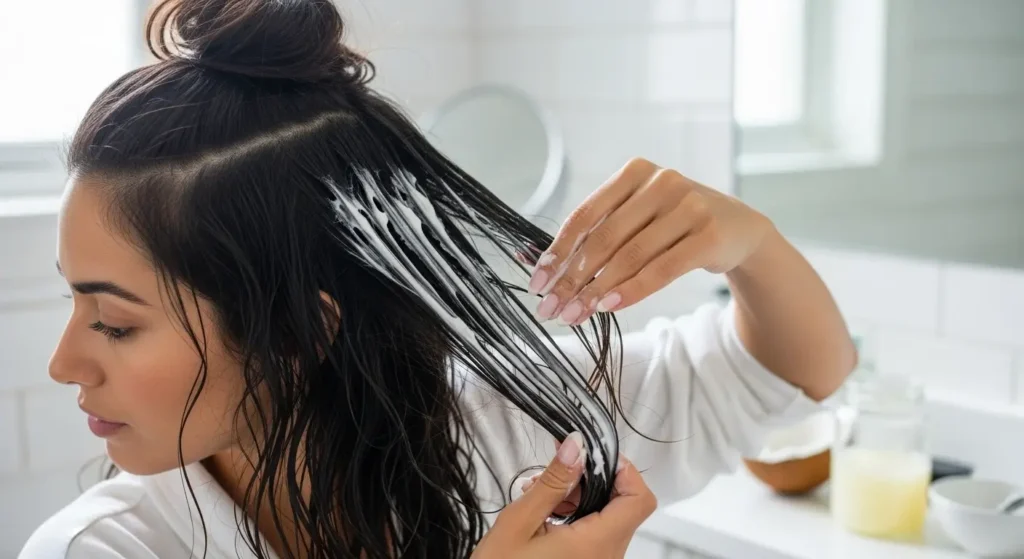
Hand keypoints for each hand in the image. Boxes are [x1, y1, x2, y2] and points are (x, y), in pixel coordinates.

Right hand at [472, 433, 656, 558]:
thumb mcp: (520, 522)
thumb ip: (552, 482)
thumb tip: (576, 446)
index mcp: (595, 544)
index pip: (640, 499)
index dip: (623, 470)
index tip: (591, 454)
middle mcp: (607, 556)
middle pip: (623, 505)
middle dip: (591, 480)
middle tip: (554, 471)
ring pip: (608, 517)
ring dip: (579, 497)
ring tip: (539, 493)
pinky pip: (595, 533)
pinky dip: (575, 515)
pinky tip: (543, 512)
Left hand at [527, 157, 772, 324]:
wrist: (739, 229)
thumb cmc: (675, 224)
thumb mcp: (638, 217)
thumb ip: (598, 233)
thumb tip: (537, 264)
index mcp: (635, 172)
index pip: (586, 215)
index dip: (558, 250)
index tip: (538, 281)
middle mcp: (662, 182)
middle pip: (604, 238)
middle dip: (572, 278)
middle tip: (551, 308)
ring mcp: (689, 206)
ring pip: (630, 256)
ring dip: (596, 290)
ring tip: (574, 314)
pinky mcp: (709, 235)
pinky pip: (661, 269)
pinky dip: (631, 291)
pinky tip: (608, 307)